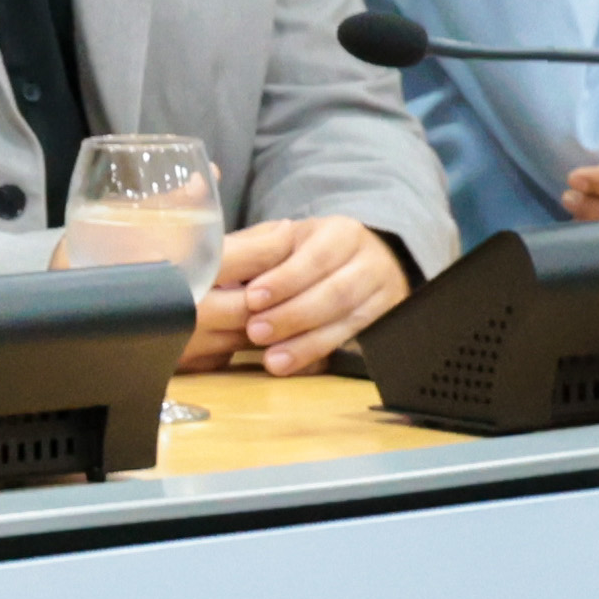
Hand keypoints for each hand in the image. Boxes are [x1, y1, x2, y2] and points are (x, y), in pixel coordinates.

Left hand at [195, 214, 409, 375]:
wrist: (359, 263)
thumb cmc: (304, 252)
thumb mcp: (282, 239)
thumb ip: (254, 249)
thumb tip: (213, 259)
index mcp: (340, 232)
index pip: (315, 257)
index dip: (285, 280)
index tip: (253, 298)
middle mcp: (368, 259)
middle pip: (336, 292)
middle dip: (293, 315)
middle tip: (255, 332)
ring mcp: (383, 290)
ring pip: (348, 319)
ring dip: (307, 342)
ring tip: (271, 359)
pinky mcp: (385, 319)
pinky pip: (354, 341)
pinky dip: (320, 354)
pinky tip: (294, 365)